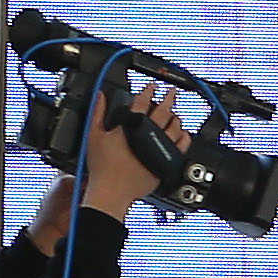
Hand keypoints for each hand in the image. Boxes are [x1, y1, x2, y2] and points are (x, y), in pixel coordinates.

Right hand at [78, 80, 192, 221]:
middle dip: (169, 98)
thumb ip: (98, 113)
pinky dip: (184, 137)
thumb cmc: (103, 167)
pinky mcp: (166, 161)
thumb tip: (100, 97)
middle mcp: (150, 133)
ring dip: (176, 117)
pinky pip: (181, 146)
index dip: (149, 90)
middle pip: (164, 110)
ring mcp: (160, 147)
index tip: (152, 86)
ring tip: (175, 114)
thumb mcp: (94, 135)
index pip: (143, 101)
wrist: (112, 190)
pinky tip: (183, 134)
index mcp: (132, 124)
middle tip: (172, 92)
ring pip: (175, 126)